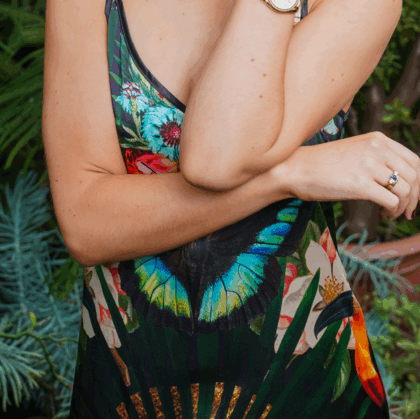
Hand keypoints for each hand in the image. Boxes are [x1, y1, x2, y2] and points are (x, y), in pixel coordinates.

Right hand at [270, 131, 419, 220]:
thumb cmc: (320, 164)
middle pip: (414, 176)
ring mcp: (368, 166)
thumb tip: (396, 179)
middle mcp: (377, 149)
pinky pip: (391, 200)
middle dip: (415, 197)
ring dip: (404, 206)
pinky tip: (384, 214)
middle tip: (406, 211)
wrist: (295, 169)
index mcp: (377, 139)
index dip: (419, 182)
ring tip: (392, 214)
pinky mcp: (359, 184)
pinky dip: (392, 211)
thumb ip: (376, 158)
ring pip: (406, 190)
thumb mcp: (353, 151)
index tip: (413, 196)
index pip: (414, 161)